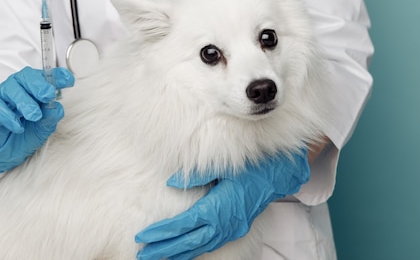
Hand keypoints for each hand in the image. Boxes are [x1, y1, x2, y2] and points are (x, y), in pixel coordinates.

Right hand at [0, 66, 74, 172]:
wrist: (4, 152)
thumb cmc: (25, 134)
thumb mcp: (43, 128)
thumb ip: (50, 117)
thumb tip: (55, 107)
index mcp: (35, 89)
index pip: (46, 76)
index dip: (57, 75)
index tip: (68, 80)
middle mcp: (19, 87)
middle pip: (26, 75)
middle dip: (38, 84)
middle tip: (48, 95)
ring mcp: (2, 95)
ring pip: (11, 88)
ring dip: (24, 101)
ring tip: (34, 116)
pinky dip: (7, 116)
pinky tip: (17, 127)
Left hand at [135, 148, 309, 259]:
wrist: (277, 178)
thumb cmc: (249, 170)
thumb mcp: (222, 169)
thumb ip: (195, 176)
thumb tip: (172, 182)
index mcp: (217, 208)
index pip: (184, 225)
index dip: (163, 232)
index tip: (144, 236)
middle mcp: (222, 224)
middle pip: (188, 241)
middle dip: (164, 248)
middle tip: (143, 253)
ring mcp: (230, 230)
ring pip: (200, 247)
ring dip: (178, 253)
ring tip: (158, 257)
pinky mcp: (235, 231)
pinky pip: (211, 245)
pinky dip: (195, 251)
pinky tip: (185, 253)